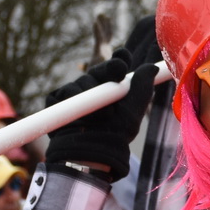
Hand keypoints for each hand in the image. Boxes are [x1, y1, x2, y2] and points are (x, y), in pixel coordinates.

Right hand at [44, 16, 159, 181]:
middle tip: (118, 70)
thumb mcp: (133, 111)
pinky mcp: (57, 101)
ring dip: (91, 92)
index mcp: (111, 88)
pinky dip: (71, 100)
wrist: (92, 151)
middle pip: (98, 70)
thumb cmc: (115, 134)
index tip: (124, 57)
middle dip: (108, 69)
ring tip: (102, 114)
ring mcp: (74, 94)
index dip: (119, 60)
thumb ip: (142, 88)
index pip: (115, 66)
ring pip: (81, 82)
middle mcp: (93, 88)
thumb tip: (152, 67)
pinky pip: (63, 93)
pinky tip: (79, 115)